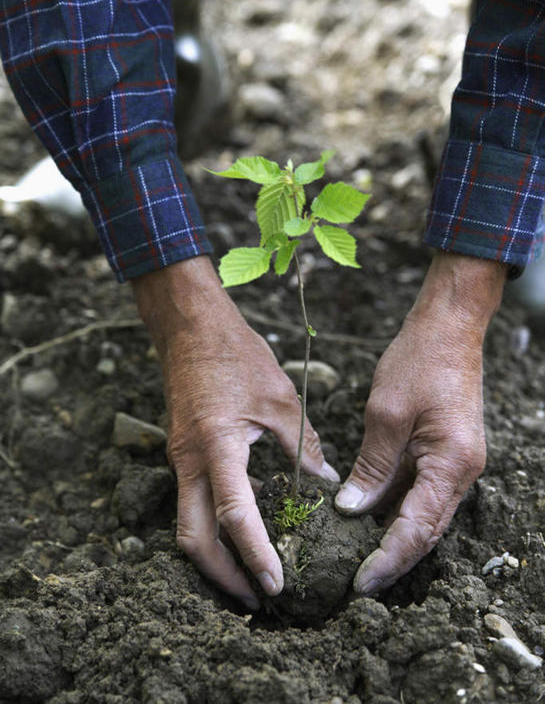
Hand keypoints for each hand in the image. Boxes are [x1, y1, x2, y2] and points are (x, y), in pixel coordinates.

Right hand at [132, 256, 338, 608]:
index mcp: (216, 446)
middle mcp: (189, 461)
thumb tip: (327, 484)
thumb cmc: (235, 355)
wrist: (190, 328)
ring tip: (249, 578)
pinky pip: (191, 503)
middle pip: (192, 539)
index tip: (277, 585)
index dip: (255, 555)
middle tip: (257, 599)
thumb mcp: (279, 398)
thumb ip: (303, 445)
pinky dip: (213, 527)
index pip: (234, 516)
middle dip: (222, 575)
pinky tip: (242, 532)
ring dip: (215, 556)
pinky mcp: (182, 454)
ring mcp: (180, 459)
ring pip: (187, 525)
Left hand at [335, 252, 505, 594]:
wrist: (448, 328)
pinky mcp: (447, 452)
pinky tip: (373, 519)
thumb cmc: (419, 361)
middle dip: (394, 559)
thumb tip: (351, 509)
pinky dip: (400, 510)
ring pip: (426, 514)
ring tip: (361, 561)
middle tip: (358, 584)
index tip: (360, 583)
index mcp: (451, 465)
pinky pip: (424, 492)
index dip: (388, 559)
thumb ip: (372, 467)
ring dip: (397, 538)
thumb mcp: (386, 414)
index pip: (417, 528)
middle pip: (427, 530)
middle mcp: (461, 472)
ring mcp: (457, 463)